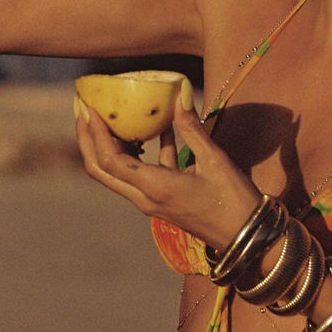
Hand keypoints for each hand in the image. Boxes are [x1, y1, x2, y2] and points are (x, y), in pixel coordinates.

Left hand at [75, 83, 261, 249]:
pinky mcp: (162, 199)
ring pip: (117, 172)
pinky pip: (141, 172)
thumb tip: (180, 93)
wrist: (247, 238)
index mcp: (154, 188)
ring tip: (111, 115)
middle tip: (84, 109)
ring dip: (108, 144)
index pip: (110, 159)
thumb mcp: (214, 160)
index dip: (95, 133)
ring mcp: (152, 201)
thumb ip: (192, 127)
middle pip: (101, 169)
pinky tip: (155, 127)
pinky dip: (139, 150)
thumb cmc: (233, 201)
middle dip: (88, 139)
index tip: (89, 107)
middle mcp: (145, 197)